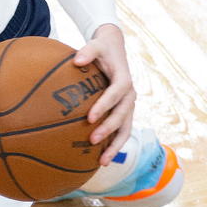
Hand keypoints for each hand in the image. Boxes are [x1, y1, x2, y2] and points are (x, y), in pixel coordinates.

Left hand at [75, 23, 135, 164]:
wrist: (114, 48)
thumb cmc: (102, 48)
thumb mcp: (95, 45)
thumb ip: (87, 51)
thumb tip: (76, 60)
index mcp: (124, 80)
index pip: (116, 94)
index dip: (104, 106)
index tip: (90, 117)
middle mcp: (129, 96)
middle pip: (122, 115)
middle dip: (108, 129)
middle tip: (92, 140)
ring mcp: (128, 106)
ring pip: (125, 129)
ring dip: (115, 146)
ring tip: (102, 162)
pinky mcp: (124, 112)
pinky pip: (121, 131)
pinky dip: (114, 144)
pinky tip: (101, 158)